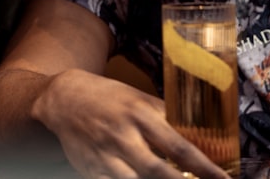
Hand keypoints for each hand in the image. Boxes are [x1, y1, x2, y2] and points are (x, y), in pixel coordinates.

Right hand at [37, 70, 230, 178]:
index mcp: (139, 115)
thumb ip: (166, 118)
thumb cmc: (108, 98)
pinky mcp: (91, 170)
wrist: (64, 99)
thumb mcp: (138, 99)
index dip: (205, 168)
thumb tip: (201, 136)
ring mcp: (105, 156)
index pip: (179, 147)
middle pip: (160, 172)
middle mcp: (123, 136)